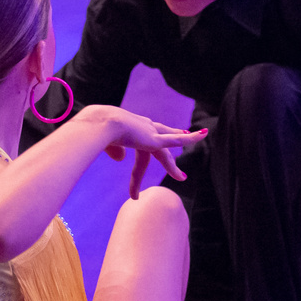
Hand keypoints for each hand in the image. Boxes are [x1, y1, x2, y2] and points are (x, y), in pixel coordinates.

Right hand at [92, 106, 206, 199]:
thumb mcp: (105, 143)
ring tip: (180, 176)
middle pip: (157, 143)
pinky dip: (191, 139)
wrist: (101, 124)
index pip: (136, 142)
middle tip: (177, 151)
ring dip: (171, 165)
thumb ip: (113, 150)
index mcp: (129, 126)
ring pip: (166, 148)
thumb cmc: (96, 131)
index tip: (134, 158)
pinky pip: (176, 141)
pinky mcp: (155, 140)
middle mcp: (142, 126)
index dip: (139, 152)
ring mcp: (150, 132)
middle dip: (168, 149)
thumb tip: (120, 158)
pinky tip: (203, 135)